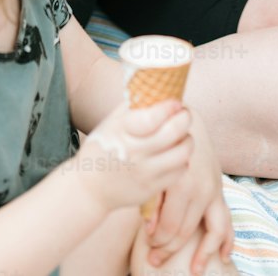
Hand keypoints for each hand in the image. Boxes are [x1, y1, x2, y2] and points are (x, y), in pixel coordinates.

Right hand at [78, 100, 192, 214]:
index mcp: (122, 132)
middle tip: (184, 114)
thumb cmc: (103, 148)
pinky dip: (182, 160)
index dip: (170, 106)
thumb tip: (157, 88)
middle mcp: (134, 154)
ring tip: (183, 134)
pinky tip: (175, 153)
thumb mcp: (111, 123)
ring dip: (187, 139)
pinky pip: (179, 172)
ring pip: (182, 153)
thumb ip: (132, 107)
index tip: (176, 102)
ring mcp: (144, 173)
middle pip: (173, 132)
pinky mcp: (151, 189)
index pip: (153, 117)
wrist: (89, 189)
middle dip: (185, 118)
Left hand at [144, 114, 232, 273]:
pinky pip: (228, 219)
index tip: (147, 246)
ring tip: (193, 270)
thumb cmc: (161, 142)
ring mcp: (214, 190)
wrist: (184, 119)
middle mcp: (202, 188)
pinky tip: (223, 257)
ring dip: (201, 253)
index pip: (169, 226)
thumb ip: (152, 198)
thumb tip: (150, 229)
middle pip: (185, 232)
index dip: (157, 241)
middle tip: (154, 259)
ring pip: (211, 231)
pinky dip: (227, 240)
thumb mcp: (152, 166)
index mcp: (182, 182)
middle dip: (168, 248)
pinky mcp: (220, 190)